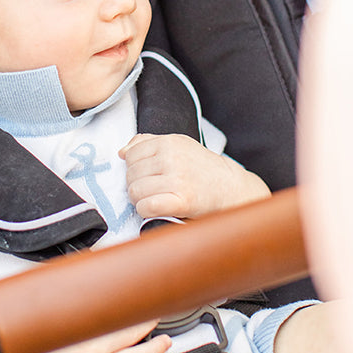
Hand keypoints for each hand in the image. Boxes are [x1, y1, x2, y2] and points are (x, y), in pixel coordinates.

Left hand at [119, 133, 270, 218]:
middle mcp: (172, 158)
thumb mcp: (178, 145)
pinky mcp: (182, 201)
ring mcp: (177, 179)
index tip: (147, 175)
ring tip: (155, 198)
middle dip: (136, 185)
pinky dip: (146, 210)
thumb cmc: (201, 167)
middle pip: (131, 175)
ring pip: (135, 191)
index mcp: (169, 142)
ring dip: (140, 199)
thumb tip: (122, 152)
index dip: (133, 168)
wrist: (230, 187)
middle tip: (152, 190)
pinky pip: (146, 206)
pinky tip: (157, 208)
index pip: (131, 155)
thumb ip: (148, 143)